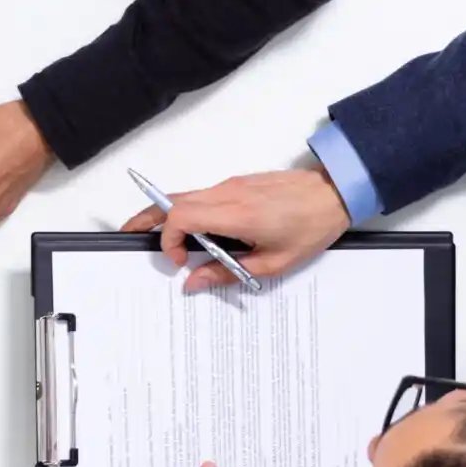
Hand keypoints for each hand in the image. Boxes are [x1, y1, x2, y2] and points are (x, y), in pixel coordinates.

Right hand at [120, 167, 351, 293]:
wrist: (334, 194)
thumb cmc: (311, 226)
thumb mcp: (273, 263)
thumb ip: (227, 274)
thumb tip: (194, 282)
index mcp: (236, 213)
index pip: (181, 217)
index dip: (169, 239)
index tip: (180, 259)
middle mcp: (228, 193)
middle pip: (173, 200)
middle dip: (148, 218)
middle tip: (131, 233)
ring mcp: (231, 185)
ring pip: (186, 196)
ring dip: (170, 216)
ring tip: (164, 239)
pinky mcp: (237, 184)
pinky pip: (203, 195)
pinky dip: (191, 212)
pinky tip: (200, 233)